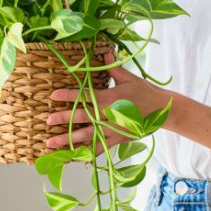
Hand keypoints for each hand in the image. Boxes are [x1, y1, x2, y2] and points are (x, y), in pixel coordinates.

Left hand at [45, 52, 176, 154]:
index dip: (68, 95)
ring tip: (51, 144)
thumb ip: (112, 68)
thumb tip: (104, 53)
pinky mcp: (117, 140)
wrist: (163, 110)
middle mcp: (108, 115)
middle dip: (62, 120)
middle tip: (47, 122)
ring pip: (86, 136)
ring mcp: (112, 129)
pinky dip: (87, 153)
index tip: (53, 96)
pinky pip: (99, 148)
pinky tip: (74, 158)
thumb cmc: (145, 92)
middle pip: (81, 118)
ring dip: (67, 140)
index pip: (84, 96)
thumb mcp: (128, 78)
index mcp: (109, 98)